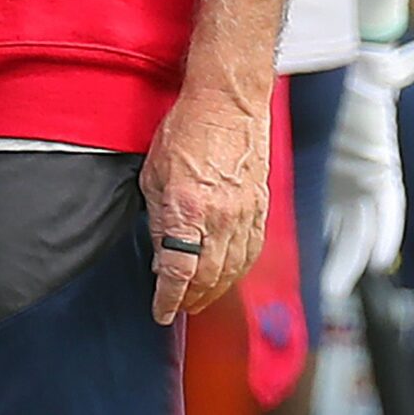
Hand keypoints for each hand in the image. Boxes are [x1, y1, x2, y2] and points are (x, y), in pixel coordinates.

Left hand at [139, 82, 268, 325]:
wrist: (228, 104)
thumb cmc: (187, 129)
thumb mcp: (153, 174)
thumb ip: (158, 220)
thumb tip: (160, 256)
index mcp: (188, 208)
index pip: (178, 271)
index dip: (168, 297)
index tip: (160, 311)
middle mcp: (220, 217)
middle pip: (208, 277)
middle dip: (190, 298)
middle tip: (176, 306)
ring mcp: (244, 215)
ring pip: (232, 270)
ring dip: (215, 291)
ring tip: (199, 299)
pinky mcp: (260, 210)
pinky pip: (250, 253)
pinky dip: (237, 271)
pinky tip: (226, 276)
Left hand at [319, 35, 413, 299]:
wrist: (347, 75)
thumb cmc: (365, 77)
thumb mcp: (384, 71)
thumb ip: (409, 62)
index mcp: (382, 165)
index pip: (388, 205)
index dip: (385, 231)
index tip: (382, 258)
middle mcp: (367, 182)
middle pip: (363, 229)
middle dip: (354, 259)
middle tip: (338, 288)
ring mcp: (347, 187)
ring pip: (344, 232)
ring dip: (337, 260)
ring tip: (326, 288)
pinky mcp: (327, 185)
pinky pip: (325, 219)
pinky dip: (320, 239)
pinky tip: (309, 261)